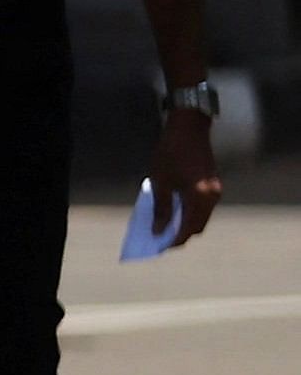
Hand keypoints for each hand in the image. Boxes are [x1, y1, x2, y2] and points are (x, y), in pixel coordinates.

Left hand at [149, 108, 220, 247]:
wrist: (189, 127)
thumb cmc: (171, 152)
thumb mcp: (160, 182)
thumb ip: (161, 209)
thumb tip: (158, 231)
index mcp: (200, 198)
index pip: (189, 229)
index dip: (174, 240)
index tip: (158, 247)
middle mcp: (212, 197)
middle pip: (197, 226)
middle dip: (180, 234)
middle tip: (158, 238)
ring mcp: (214, 190)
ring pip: (200, 216)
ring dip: (184, 223)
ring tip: (162, 226)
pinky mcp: (212, 184)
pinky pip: (201, 206)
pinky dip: (188, 212)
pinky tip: (171, 211)